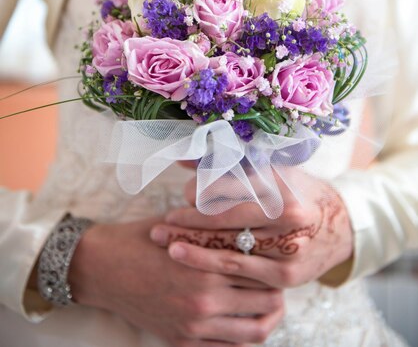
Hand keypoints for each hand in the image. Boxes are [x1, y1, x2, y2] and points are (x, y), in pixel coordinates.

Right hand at [68, 217, 283, 345]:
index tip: (283, 255)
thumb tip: (249, 221)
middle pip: (266, 302)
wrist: (104, 268)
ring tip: (269, 303)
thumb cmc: (143, 239)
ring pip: (254, 332)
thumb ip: (216, 229)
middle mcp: (205, 302)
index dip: (277, 263)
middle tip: (279, 279)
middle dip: (277, 289)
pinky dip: (244, 338)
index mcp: (207, 268)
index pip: (262, 271)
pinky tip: (246, 321)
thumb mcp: (182, 227)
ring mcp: (194, 327)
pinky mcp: (182, 342)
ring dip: (268, 317)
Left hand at [150, 178, 352, 289]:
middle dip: (188, 224)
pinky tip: (191, 262)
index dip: (199, 193)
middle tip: (162, 225)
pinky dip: (213, 266)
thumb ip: (226, 163)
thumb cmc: (296, 192)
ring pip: (228, 251)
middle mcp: (287, 219)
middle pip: (224, 222)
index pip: (229, 190)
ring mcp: (288, 250)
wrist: (339, 227)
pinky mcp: (286, 277)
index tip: (183, 194)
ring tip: (167, 245)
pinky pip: (240, 272)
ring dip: (194, 249)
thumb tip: (183, 156)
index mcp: (282, 186)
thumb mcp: (269, 169)